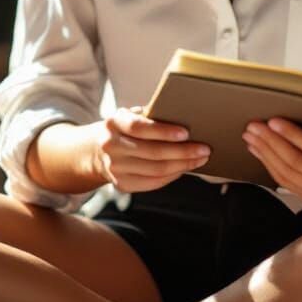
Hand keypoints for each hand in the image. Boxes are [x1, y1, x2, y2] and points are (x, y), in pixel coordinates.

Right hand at [90, 105, 210, 192]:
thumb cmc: (124, 129)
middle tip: (204, 149)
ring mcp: (115, 168)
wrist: (97, 151)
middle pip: (153, 152)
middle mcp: (111, 146)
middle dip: (183, 152)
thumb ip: (151, 117)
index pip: (140, 128)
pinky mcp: (122, 184)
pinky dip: (173, 176)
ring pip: (156, 170)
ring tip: (200, 159)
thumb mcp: (130, 116)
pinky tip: (184, 168)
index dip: (164, 131)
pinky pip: (153, 182)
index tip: (186, 132)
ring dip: (183, 165)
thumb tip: (186, 118)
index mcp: (113, 123)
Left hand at [242, 114, 301, 207]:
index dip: (292, 134)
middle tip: (254, 126)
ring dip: (265, 153)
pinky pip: (284, 182)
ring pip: (286, 173)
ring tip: (250, 136)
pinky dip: (268, 165)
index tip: (274, 121)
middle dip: (270, 142)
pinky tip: (258, 151)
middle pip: (294, 161)